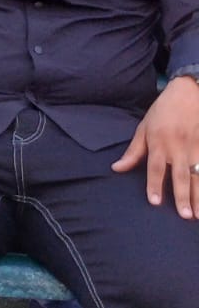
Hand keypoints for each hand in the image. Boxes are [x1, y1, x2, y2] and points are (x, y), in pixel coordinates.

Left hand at [113, 76, 198, 218]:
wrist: (190, 91)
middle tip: (184, 216)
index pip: (156, 168)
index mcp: (159, 142)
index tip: (155, 202)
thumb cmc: (163, 110)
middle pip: (181, 175)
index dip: (155, 185)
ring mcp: (196, 146)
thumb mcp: (144, 127)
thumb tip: (116, 168)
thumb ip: (134, 151)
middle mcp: (179, 146)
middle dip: (183, 197)